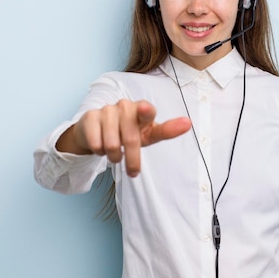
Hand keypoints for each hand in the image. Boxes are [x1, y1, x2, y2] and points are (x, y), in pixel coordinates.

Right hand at [58, 100, 190, 176]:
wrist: (97, 131)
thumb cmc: (129, 133)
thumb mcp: (149, 134)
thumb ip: (167, 130)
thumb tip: (189, 122)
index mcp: (141, 108)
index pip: (146, 110)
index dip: (145, 111)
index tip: (144, 109)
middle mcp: (124, 106)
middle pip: (130, 139)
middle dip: (132, 160)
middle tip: (133, 171)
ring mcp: (106, 110)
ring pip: (112, 144)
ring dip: (114, 156)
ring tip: (114, 153)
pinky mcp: (90, 117)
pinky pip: (96, 144)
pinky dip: (99, 152)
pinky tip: (100, 147)